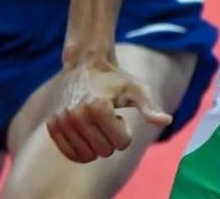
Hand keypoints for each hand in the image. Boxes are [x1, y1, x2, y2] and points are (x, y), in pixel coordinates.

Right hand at [47, 58, 171, 162]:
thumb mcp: (137, 90)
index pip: (120, 144)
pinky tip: (85, 129)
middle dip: (110, 138)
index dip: (124, 132)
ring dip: (95, 142)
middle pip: (103, 152)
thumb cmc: (116, 79)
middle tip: (107, 118)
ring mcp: (62, 120)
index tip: (119, 116)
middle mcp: (77, 114)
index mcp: (98, 106)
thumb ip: (150, 108)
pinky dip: (81, 148)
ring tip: (96, 122)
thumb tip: (167, 121)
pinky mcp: (52, 125)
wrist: (86, 64)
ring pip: (86, 156)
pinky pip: (70, 154)